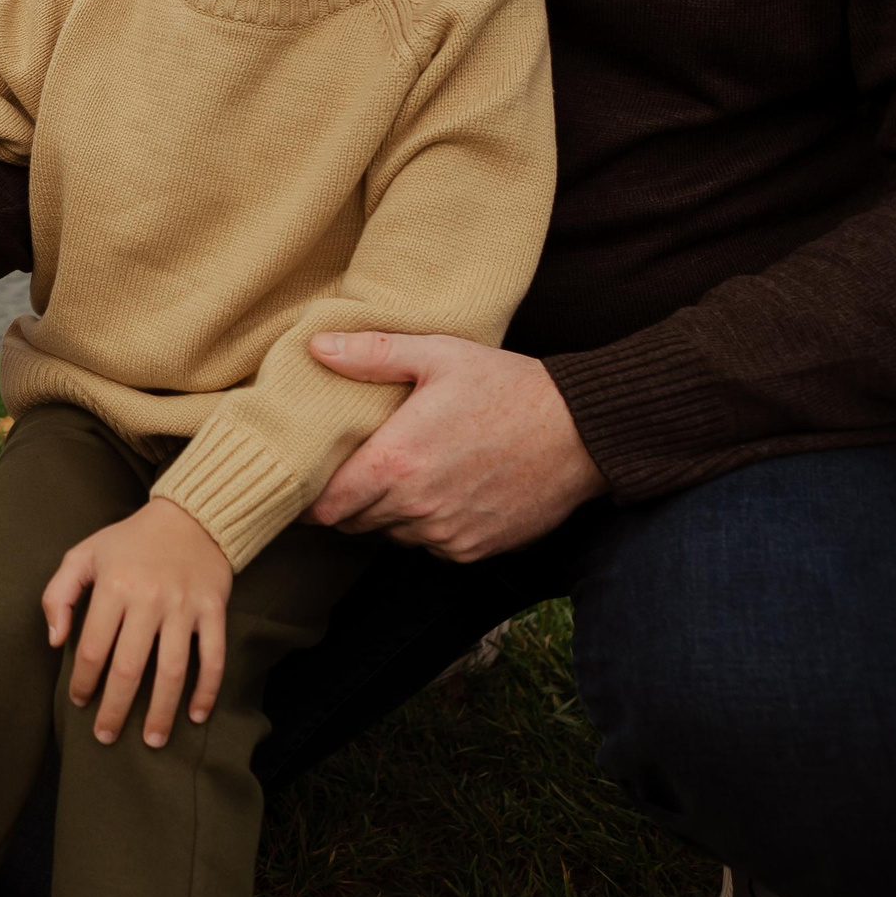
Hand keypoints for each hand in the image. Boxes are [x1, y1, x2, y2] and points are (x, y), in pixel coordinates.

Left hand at [41, 498, 231, 747]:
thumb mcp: (83, 554)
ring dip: (162, 711)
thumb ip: (59, 594)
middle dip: (115, 709)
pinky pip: (214, 657)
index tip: (79, 702)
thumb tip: (55, 641)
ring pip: (172, 670)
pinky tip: (196, 715)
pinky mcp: (214, 610)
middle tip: (106, 737)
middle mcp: (149, 599)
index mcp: (114, 586)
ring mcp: (185, 607)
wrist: (190, 517)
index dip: (82, 681)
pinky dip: (207, 690)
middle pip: (129, 668)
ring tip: (152, 741)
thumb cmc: (129, 541)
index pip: (92, 648)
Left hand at [304, 333, 606, 561]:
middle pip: (354, 523)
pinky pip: (432, 546)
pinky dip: (428, 525)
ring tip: (406, 473)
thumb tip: (317, 347)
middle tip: (359, 468)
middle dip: (349, 500)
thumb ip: (372, 355)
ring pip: (392, 535)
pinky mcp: (476, 550)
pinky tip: (445, 489)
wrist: (583, 432)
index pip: (327, 506)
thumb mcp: (439, 355)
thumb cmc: (508, 386)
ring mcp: (447, 534)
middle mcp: (417, 508)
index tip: (312, 480)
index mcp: (397, 462)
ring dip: (389, 512)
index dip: (313, 497)